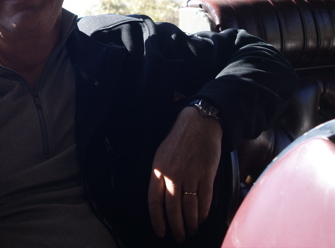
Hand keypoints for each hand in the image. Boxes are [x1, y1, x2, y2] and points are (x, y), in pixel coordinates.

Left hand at [148, 106, 221, 242]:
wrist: (198, 124)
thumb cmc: (179, 140)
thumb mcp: (161, 155)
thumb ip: (160, 176)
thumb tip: (161, 199)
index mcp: (158, 169)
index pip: (154, 201)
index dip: (157, 219)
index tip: (160, 231)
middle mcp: (173, 174)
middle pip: (172, 208)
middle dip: (176, 226)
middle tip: (179, 236)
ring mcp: (190, 175)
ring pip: (189, 207)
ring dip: (190, 222)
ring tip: (191, 230)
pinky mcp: (206, 174)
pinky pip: (204, 199)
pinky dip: (203, 212)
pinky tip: (202, 218)